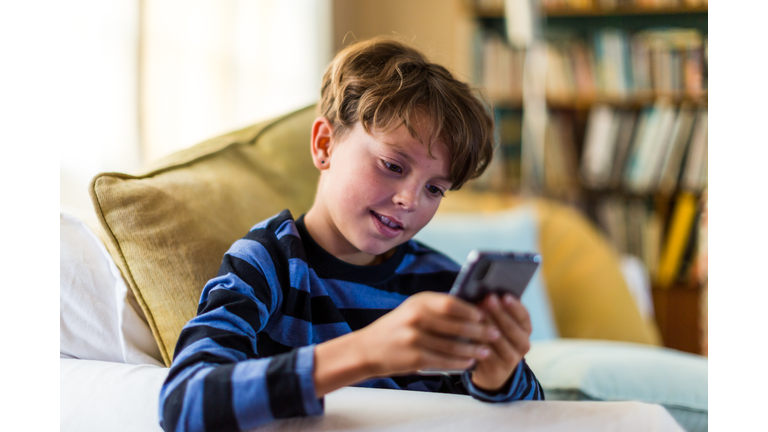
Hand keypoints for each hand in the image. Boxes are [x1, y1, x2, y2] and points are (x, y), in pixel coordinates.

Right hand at [353, 292, 500, 376]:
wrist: (367, 349)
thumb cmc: (397, 328)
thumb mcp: (413, 309)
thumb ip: (438, 309)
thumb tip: (473, 311)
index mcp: (419, 302)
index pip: (451, 304)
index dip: (471, 310)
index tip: (486, 315)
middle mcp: (416, 317)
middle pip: (457, 325)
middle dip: (480, 331)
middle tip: (495, 334)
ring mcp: (414, 338)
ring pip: (453, 346)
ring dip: (473, 350)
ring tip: (486, 351)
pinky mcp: (414, 358)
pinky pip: (444, 361)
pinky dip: (459, 363)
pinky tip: (469, 363)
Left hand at [470, 293, 531, 391]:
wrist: (492, 369)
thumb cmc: (494, 338)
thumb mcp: (500, 324)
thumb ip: (498, 310)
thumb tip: (488, 293)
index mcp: (525, 330)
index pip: (524, 316)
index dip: (514, 306)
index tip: (504, 296)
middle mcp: (523, 345)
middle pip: (511, 327)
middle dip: (499, 312)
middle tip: (488, 299)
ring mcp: (511, 359)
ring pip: (498, 339)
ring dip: (488, 325)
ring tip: (477, 313)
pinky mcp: (497, 368)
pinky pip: (486, 352)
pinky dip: (478, 340)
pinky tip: (470, 331)